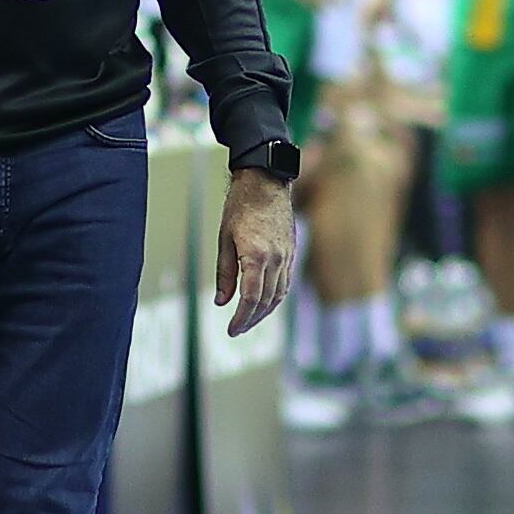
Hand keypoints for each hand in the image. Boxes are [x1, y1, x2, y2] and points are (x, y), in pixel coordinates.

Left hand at [216, 168, 297, 337]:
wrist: (266, 183)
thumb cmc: (240, 207)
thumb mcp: (224, 240)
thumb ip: (224, 274)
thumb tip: (221, 302)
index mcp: (256, 257)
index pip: (250, 298)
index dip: (241, 318)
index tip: (231, 330)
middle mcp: (276, 260)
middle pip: (265, 301)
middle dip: (251, 320)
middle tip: (237, 330)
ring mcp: (287, 257)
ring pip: (279, 295)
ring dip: (264, 312)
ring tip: (248, 322)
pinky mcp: (291, 253)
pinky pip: (285, 283)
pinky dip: (275, 298)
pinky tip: (264, 304)